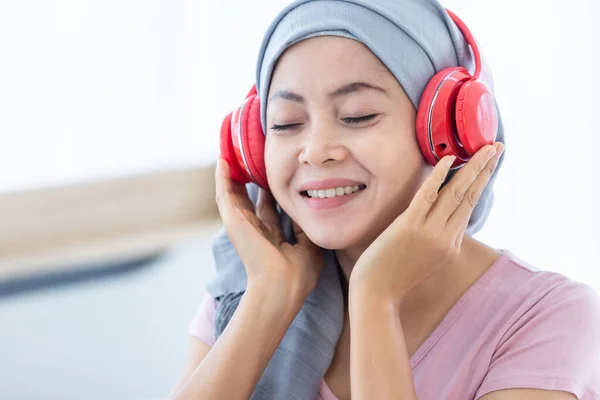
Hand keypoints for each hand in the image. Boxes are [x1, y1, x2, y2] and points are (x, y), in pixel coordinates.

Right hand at [215, 158, 323, 300]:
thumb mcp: (308, 246)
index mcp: (271, 237)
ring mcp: (242, 225)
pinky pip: (225, 194)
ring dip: (232, 175)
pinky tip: (223, 160)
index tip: (274, 175)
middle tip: (251, 159)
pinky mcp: (233, 221)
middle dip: (249, 180)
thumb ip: (303, 227)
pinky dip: (222, 177)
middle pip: (249, 199)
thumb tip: (303, 209)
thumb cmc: (298, 275)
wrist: (282, 287)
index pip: (268, 209)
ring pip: (233, 194)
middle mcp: (254, 230)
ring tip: (232, 152)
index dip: (269, 192)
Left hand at [349, 142, 504, 307]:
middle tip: (498, 146)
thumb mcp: (424, 259)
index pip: (469, 207)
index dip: (480, 183)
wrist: (376, 296)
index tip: (489, 165)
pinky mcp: (410, 227)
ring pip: (456, 193)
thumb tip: (438, 217)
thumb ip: (435, 240)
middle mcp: (446, 238)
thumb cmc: (393, 277)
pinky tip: (449, 159)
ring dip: (473, 167)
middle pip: (470, 196)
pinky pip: (428, 196)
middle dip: (485, 169)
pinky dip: (439, 176)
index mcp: (450, 245)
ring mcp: (429, 232)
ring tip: (486, 148)